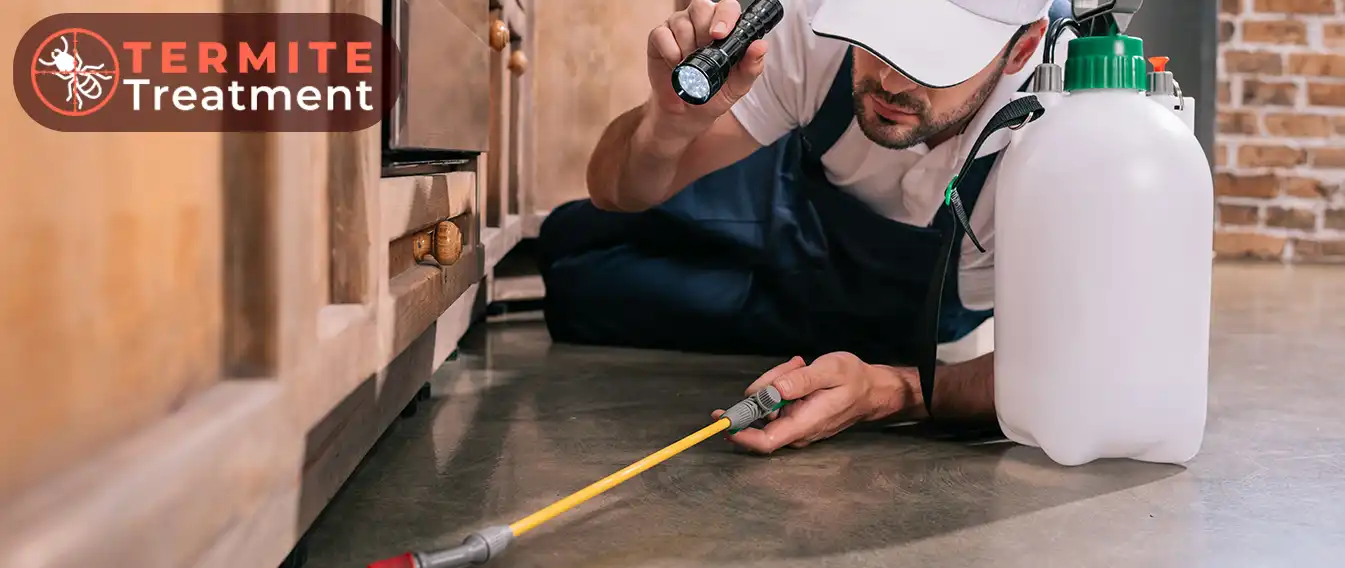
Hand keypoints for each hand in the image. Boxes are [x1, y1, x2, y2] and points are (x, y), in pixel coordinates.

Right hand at [646, 0, 768, 136]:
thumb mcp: (738, 85)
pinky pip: (662, 34)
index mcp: (724, 27)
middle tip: (703, 53)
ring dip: (686, 47)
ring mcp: (678, 27)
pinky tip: (675, 65)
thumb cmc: (714, 94)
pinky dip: (670, 52)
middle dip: (703, 30)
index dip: (724, 16)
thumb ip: (751, 66)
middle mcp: (701, 21)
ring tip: (690, 65)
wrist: (687, 113)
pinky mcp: (659, 37)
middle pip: (700, 6)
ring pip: (681, 21)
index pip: (727, 7)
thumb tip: (761, 46)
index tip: (719, 35)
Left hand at [712, 353, 913, 453]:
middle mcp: (797, 431)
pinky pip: (776, 402)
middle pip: (762, 415)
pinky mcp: (795, 418)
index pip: (765, 441)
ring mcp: (795, 426)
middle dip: (766, 388)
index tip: (723, 420)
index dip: (740, 434)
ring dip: (777, 382)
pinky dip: (782, 385)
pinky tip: (800, 372)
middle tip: (793, 366)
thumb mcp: (829, 371)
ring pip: (768, 404)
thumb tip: (771, 390)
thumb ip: (799, 380)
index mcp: (804, 424)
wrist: (872, 390)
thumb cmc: (854, 380)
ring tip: (802, 366)